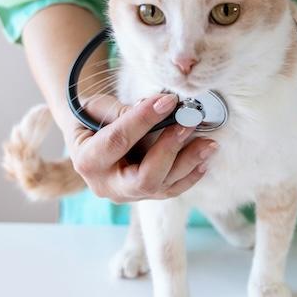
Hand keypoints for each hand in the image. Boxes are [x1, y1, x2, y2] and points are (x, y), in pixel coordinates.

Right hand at [65, 93, 217, 202]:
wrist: (90, 140)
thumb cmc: (91, 120)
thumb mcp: (96, 109)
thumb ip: (121, 110)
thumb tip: (157, 107)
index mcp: (87, 161)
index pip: (117, 141)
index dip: (143, 119)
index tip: (168, 101)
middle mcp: (107, 185)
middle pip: (144, 179)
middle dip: (169, 150)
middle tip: (189, 124)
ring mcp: (127, 194)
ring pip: (162, 186)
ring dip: (188, 163)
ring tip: (208, 142)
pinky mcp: (145, 196)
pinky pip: (171, 191)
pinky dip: (190, 176)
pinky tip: (205, 159)